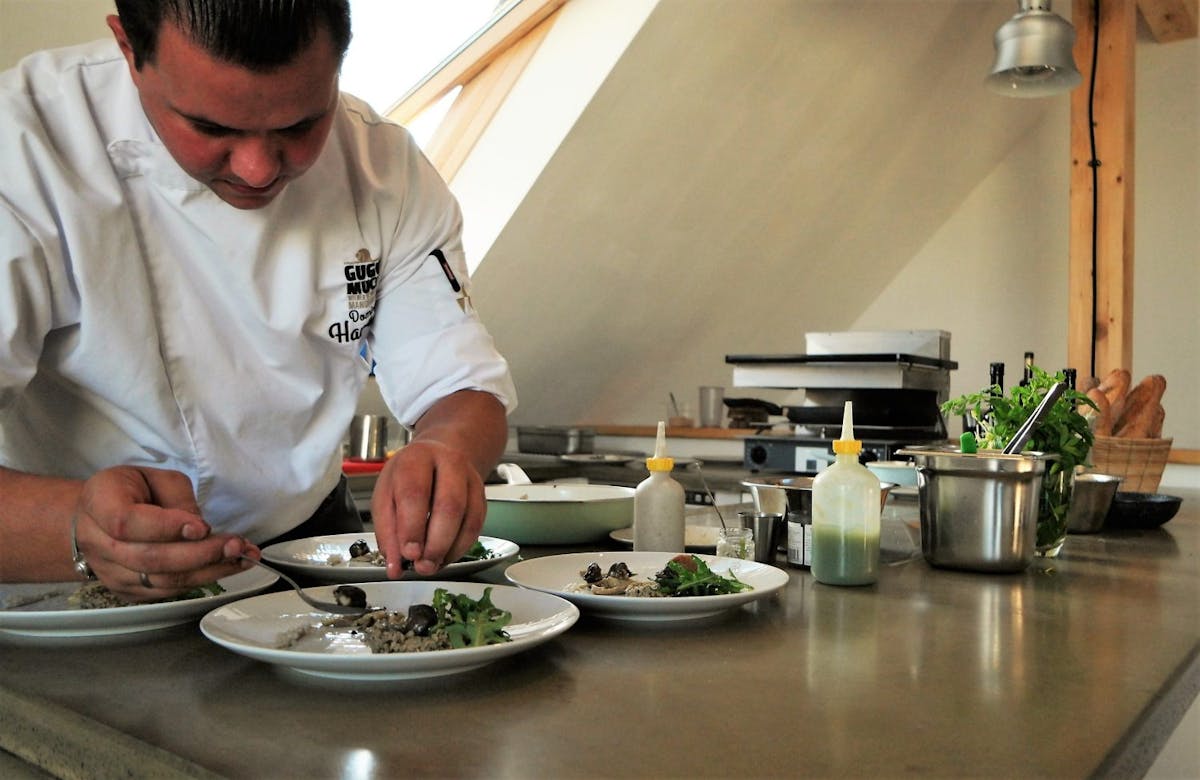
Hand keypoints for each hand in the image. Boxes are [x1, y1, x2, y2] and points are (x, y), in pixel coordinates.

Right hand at [72, 466, 255, 601]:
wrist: (94, 518)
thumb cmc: (129, 491)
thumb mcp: (154, 477)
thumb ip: (176, 497)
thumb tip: (200, 528)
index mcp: (100, 503)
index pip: (127, 523)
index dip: (167, 527)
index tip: (202, 527)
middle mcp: (97, 542)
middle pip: (149, 558)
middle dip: (200, 554)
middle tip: (236, 545)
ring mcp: (110, 572)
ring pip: (162, 580)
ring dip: (208, 571)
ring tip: (242, 557)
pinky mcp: (127, 591)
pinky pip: (166, 591)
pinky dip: (200, 580)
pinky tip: (226, 566)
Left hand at [370, 440, 486, 577]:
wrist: (439, 455)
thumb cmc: (408, 477)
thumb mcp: (386, 494)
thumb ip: (387, 530)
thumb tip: (395, 566)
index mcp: (417, 458)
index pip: (415, 492)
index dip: (412, 527)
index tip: (408, 554)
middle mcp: (449, 463)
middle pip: (449, 505)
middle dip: (435, 543)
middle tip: (422, 566)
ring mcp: (470, 479)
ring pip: (469, 518)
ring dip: (450, 549)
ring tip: (431, 565)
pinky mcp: (482, 496)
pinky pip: (477, 526)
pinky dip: (460, 548)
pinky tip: (444, 557)